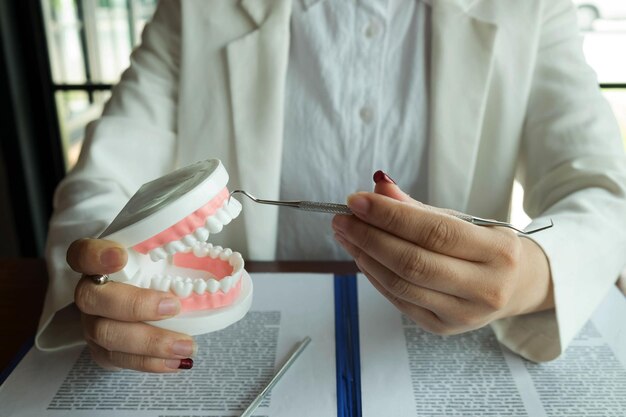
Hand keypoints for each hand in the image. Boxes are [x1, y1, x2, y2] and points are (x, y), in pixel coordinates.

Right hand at [68, 238, 195, 371]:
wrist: (131, 301)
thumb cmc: (149, 270)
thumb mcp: (156, 253)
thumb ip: (172, 246)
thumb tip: (212, 243)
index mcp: (97, 262)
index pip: (83, 253)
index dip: (96, 255)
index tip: (121, 257)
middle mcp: (89, 292)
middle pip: (93, 300)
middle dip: (135, 305)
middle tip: (174, 306)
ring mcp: (92, 323)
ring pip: (107, 335)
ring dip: (151, 342)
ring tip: (186, 344)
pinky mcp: (102, 350)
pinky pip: (120, 360)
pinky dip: (151, 363)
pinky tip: (177, 362)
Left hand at [332, 178, 553, 334]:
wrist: (517, 286)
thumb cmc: (487, 247)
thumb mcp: (465, 221)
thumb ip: (420, 208)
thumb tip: (377, 188)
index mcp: (498, 252)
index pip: (435, 232)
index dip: (390, 215)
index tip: (356, 200)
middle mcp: (485, 288)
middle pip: (413, 262)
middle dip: (369, 237)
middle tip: (342, 218)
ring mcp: (464, 315)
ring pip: (401, 285)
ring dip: (365, 256)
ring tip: (346, 234)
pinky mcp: (443, 328)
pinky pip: (399, 300)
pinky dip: (375, 276)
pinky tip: (362, 256)